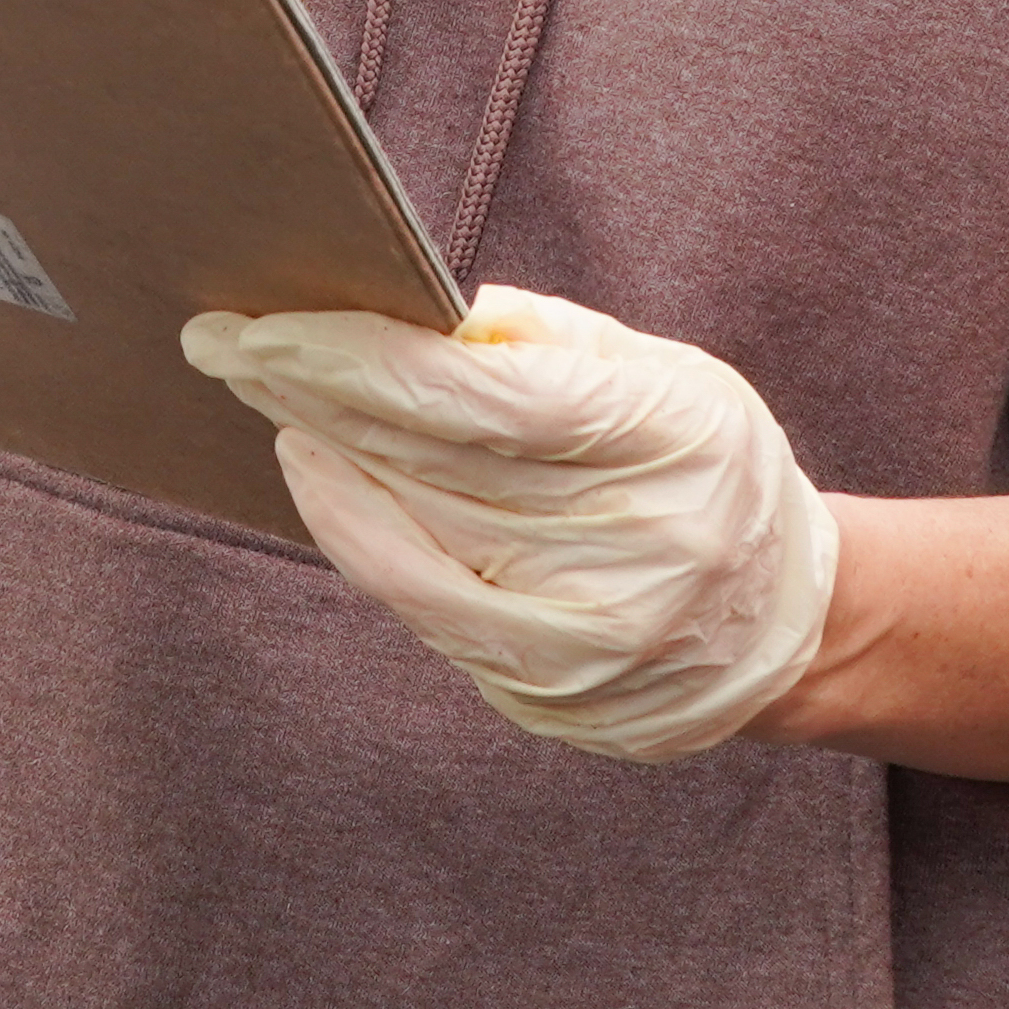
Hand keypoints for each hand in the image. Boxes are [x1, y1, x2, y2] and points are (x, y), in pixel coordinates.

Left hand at [180, 286, 837, 764]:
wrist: (784, 626)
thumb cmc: (708, 468)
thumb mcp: (662, 376)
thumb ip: (542, 343)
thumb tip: (416, 312)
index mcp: (659, 445)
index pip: (474, 400)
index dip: (356, 359)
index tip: (268, 322)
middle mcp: (621, 552)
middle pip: (422, 467)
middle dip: (308, 395)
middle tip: (223, 341)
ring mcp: (579, 639)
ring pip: (407, 547)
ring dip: (320, 468)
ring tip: (267, 402)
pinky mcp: (546, 697)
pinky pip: (425, 609)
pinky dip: (362, 540)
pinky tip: (324, 483)